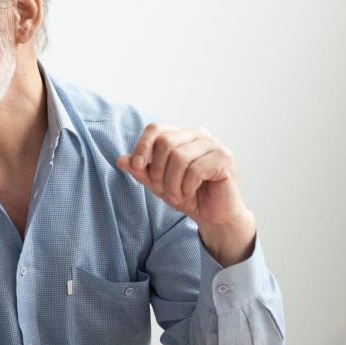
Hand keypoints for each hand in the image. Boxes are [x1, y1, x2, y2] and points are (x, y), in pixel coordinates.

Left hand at [117, 123, 255, 265]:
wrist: (213, 215)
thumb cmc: (187, 195)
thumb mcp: (158, 183)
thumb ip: (141, 171)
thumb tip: (120, 159)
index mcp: (181, 135)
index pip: (155, 129)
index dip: (142, 146)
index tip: (136, 166)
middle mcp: (198, 134)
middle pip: (165, 143)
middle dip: (158, 171)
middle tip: (163, 189)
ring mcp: (214, 144)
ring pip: (179, 157)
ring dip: (172, 183)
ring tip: (177, 195)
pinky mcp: (224, 158)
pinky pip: (196, 170)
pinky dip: (187, 187)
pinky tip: (190, 194)